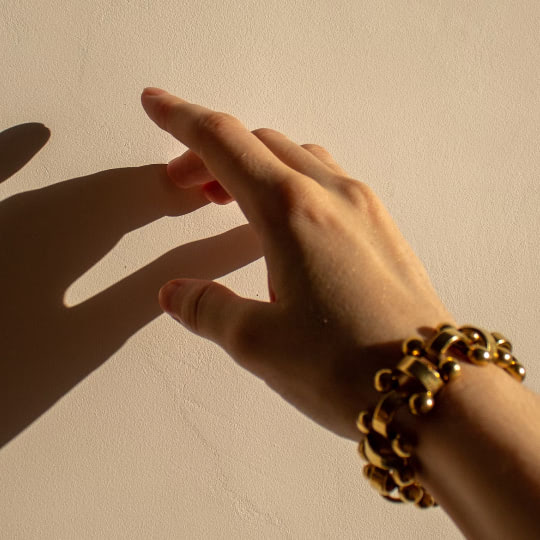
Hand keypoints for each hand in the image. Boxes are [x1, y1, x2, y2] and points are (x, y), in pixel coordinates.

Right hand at [141, 87, 455, 439]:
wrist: (435, 390)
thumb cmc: (345, 367)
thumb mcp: (258, 343)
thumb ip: (209, 310)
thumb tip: (177, 294)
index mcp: (291, 211)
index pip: (223, 144)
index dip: (181, 118)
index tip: (154, 103)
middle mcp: (331, 195)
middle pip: (259, 144)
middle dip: (213, 153)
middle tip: (185, 184)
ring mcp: (365, 208)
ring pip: (297, 157)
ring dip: (256, 164)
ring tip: (229, 198)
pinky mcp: (384, 229)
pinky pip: (329, 181)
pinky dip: (292, 181)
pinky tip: (284, 221)